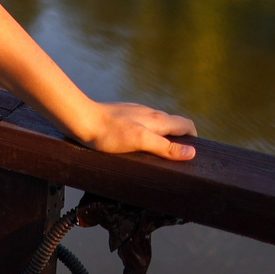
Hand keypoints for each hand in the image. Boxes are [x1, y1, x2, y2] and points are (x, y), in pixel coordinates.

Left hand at [74, 102, 197, 160]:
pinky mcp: (123, 115)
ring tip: (156, 156)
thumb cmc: (109, 134)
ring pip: (157, 124)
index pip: (186, 125)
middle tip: (176, 160)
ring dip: (163, 137)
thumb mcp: (141, 142)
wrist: (80, 119)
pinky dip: (148, 134)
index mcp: (157, 119)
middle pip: (173, 124)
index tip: (192, 155)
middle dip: (179, 139)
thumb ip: (165, 147)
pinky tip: (136, 145)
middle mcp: (149, 112)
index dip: (194, 139)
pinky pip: (142, 124)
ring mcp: (135, 112)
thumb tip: (192, 152)